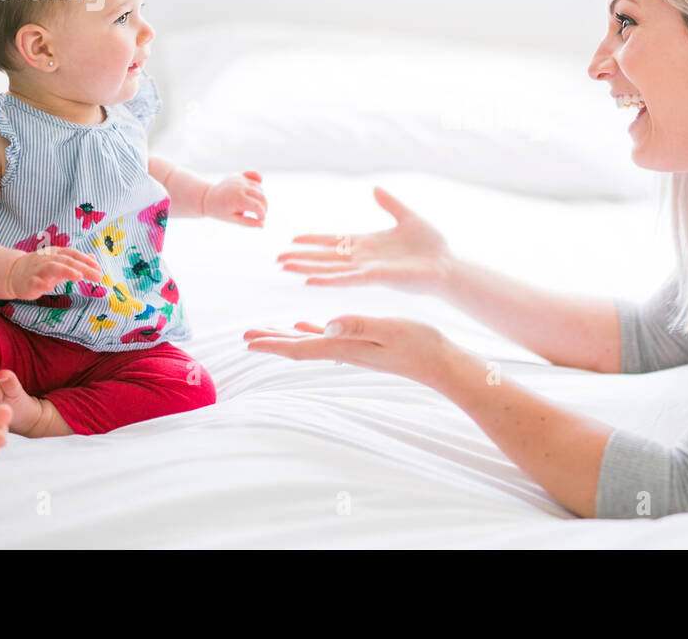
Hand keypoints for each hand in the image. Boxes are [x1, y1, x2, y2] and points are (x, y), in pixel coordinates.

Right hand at [7, 249, 101, 299]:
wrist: (13, 273)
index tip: (99, 268)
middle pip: (66, 261)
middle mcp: (47, 259)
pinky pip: (34, 282)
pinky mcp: (28, 282)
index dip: (86, 260)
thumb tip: (93, 257)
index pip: (73, 254)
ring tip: (78, 277)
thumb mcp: (60, 263)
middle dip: (83, 268)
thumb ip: (76, 261)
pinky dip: (42, 284)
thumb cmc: (41, 268)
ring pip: (51, 267)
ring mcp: (37, 270)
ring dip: (66, 271)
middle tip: (98, 276)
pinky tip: (50, 288)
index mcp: (56, 254)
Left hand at [204, 170, 266, 226]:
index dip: (262, 215)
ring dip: (261, 198)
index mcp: (238, 199)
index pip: (257, 206)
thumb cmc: (219, 211)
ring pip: (260, 188)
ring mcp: (240, 180)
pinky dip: (259, 183)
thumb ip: (248, 222)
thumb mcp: (233, 219)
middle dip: (264, 207)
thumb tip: (263, 225)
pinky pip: (254, 177)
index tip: (260, 221)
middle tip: (260, 215)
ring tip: (253, 206)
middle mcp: (240, 187)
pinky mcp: (240, 176)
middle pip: (262, 196)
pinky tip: (258, 190)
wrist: (207, 198)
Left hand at [243, 315, 458, 388]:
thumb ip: (358, 325)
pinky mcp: (365, 345)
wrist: (441, 364)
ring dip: (287, 338)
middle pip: (300, 347)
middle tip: (245, 338)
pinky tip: (308, 326)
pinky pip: (330, 338)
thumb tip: (326, 324)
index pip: (302, 347)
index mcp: (346, 347)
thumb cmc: (420, 344)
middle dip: (272, 342)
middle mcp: (345, 351)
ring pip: (312, 343)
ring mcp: (355, 350)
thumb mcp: (389, 328)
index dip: (273, 344)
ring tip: (266, 334)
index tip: (248, 342)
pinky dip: (313, 331)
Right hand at [276, 186, 452, 294]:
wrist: (448, 264)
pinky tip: (309, 279)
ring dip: (307, 268)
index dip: (314, 241)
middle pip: (326, 257)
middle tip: (278, 260)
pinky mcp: (376, 277)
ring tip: (285, 268)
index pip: (335, 242)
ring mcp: (368, 268)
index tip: (293, 240)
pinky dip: (328, 279)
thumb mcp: (407, 216)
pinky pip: (347, 278)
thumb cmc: (432, 245)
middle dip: (302, 258)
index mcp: (368, 244)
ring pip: (331, 269)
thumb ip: (390, 204)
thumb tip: (375, 188)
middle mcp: (363, 258)